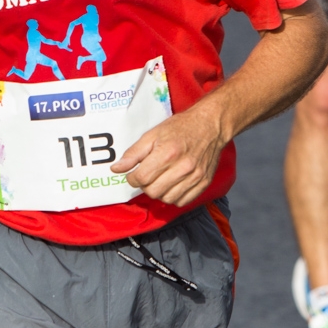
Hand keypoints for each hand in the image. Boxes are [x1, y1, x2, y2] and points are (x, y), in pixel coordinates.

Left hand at [110, 105, 226, 206]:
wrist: (210, 125)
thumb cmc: (181, 128)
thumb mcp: (153, 134)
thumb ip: (134, 153)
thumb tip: (116, 169)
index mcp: (167, 153)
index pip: (141, 178)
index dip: (132, 177)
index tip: (134, 173)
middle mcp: (182, 167)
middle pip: (153, 191)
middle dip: (145, 185)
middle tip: (148, 174)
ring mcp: (194, 176)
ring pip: (166, 199)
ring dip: (159, 191)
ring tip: (161, 178)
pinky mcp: (203, 183)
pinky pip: (181, 201)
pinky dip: (174, 196)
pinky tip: (173, 183)